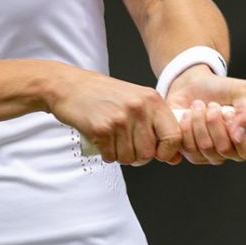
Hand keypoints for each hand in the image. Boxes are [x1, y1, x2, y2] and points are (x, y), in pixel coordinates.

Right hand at [49, 66, 182, 164]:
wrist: (71, 86)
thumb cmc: (105, 95)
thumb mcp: (137, 101)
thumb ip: (157, 127)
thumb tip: (174, 158)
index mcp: (152, 100)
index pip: (174, 136)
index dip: (168, 151)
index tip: (159, 153)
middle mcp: (139, 108)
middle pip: (149, 153)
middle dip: (138, 156)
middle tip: (127, 145)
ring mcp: (120, 119)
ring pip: (129, 158)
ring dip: (120, 155)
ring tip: (113, 140)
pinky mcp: (102, 129)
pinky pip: (111, 156)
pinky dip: (106, 153)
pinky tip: (102, 139)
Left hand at [166, 67, 245, 164]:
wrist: (194, 85)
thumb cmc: (221, 89)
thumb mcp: (243, 91)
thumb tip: (239, 135)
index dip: (236, 134)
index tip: (228, 113)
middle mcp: (231, 152)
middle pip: (224, 149)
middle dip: (214, 122)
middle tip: (212, 105)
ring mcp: (211, 155)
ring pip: (205, 147)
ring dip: (199, 121)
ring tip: (199, 106)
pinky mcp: (192, 153)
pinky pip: (188, 148)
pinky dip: (186, 126)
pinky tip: (188, 114)